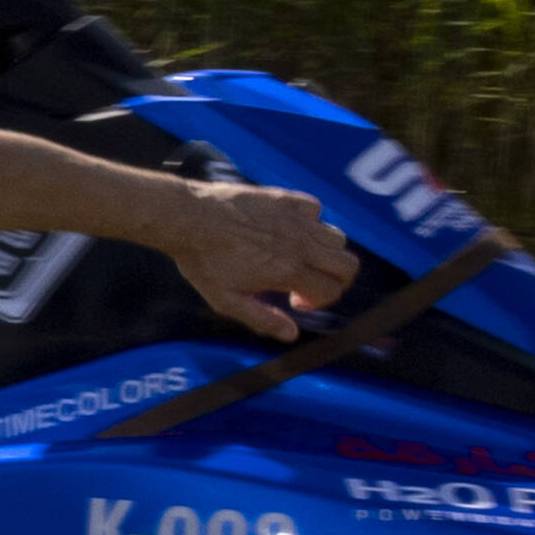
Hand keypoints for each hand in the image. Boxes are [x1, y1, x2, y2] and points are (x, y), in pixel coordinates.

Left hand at [161, 178, 356, 343]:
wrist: (187, 218)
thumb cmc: (203, 261)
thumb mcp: (226, 300)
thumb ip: (262, 319)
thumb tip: (291, 335)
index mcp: (288, 271)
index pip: (333, 290)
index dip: (319, 301)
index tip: (295, 301)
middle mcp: (300, 244)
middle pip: (348, 264)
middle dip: (336, 280)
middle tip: (309, 283)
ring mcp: (295, 219)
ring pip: (337, 238)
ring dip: (325, 252)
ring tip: (298, 257)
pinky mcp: (286, 199)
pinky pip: (316, 209)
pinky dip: (311, 221)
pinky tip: (289, 229)